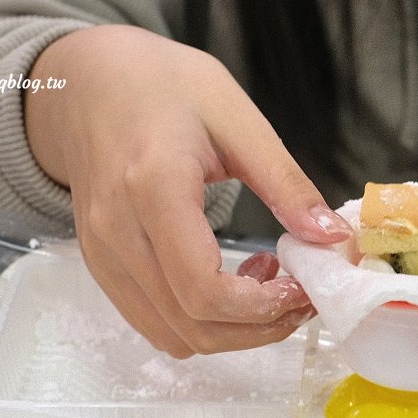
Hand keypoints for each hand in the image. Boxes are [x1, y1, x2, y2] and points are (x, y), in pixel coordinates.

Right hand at [26, 24, 351, 356]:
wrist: (87, 81)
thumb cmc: (163, 85)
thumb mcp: (237, 118)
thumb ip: (285, 183)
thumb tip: (330, 238)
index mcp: (153, 189)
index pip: (204, 291)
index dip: (264, 307)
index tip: (305, 286)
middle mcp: (117, 232)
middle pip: (192, 325)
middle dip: (260, 327)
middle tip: (301, 294)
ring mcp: (102, 254)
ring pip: (173, 336)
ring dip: (233, 330)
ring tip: (268, 283)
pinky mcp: (100, 265)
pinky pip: (153, 322)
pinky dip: (200, 322)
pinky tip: (230, 279)